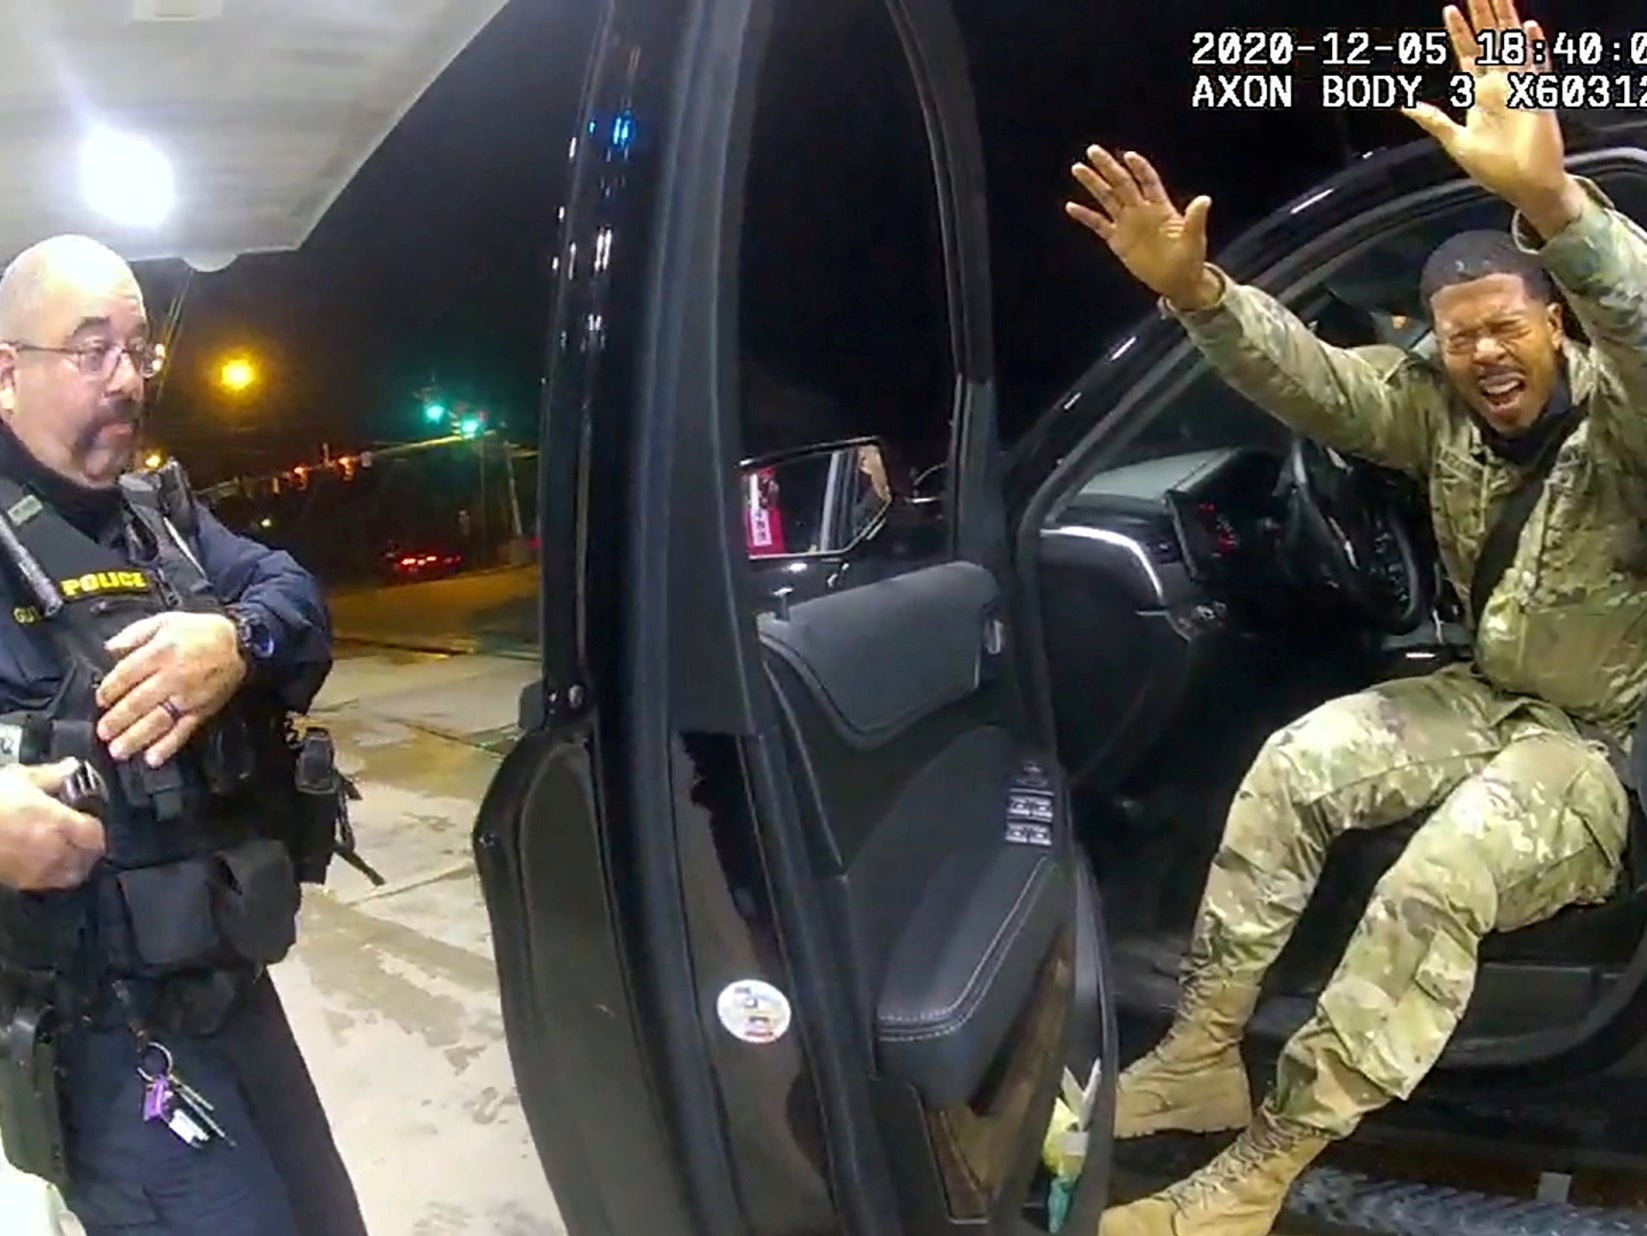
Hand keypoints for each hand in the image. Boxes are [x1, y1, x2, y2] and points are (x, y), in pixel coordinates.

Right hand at [0, 761, 105, 890]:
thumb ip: (52, 774)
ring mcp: (35, 869)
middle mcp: (53, 850)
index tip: (90, 820)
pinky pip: (45, 884)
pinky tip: (44, 863)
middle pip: (88, 859)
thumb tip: (73, 767)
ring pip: (70, 876)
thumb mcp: (20, 777)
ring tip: (68, 854)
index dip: (96, 828)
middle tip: (83, 839)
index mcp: (59, 823)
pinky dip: (51, 876)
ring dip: (74, 865)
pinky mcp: (17, 882)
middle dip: (89, 849)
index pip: (95, 835)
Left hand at [96, 612, 246, 766]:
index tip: (101, 700)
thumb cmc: (201, 631)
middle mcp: (173, 676)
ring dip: (135, 737)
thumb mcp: (166, 620)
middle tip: (103, 732)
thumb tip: (110, 649)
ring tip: (119, 750)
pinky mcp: (202, 710)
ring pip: (157, 720)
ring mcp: (188, 696)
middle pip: (138, 701)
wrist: (241, 644)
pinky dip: (168, 746)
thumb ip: (135, 634)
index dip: (110, 689)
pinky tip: (153, 758)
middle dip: (117, 719)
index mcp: (161, 652)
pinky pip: (183, 730)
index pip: (127, 674)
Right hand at [1066, 147, 1216, 307]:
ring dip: (1093, 184)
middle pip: (1122, 184)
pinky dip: (1085, 216)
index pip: (1148, 181)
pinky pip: (1098, 225)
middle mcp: (1141, 211)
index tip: (1128, 156)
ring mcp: (1127, 224)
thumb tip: (1204, 199)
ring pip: (1107, 198)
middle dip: (1108, 167)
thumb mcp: (1195, 240)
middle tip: (1093, 151)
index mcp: (1160, 208)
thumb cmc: (1189, 260)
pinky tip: (1071, 206)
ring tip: (1078, 168)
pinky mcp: (1117, 240)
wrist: (1177, 282)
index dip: (1139, 168)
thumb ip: (1195, 219)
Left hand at [1402, 1, 1583, 232]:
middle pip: (1490, 42)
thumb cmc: (1493, 167)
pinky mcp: (1538, 100)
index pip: (1468, 54)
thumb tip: (1405, 104)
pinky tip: (1528, 29)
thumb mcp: (1455, 141)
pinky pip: (1537, 69)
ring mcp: (1520, 89)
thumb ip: (1433, 121)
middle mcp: (1501, 85)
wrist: (1523, 186)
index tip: (1450, 9)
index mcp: (1480, 94)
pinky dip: (1533, 50)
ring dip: (1506, 23)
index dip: (1459, 32)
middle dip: (1483, 15)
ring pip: (1513, 47)